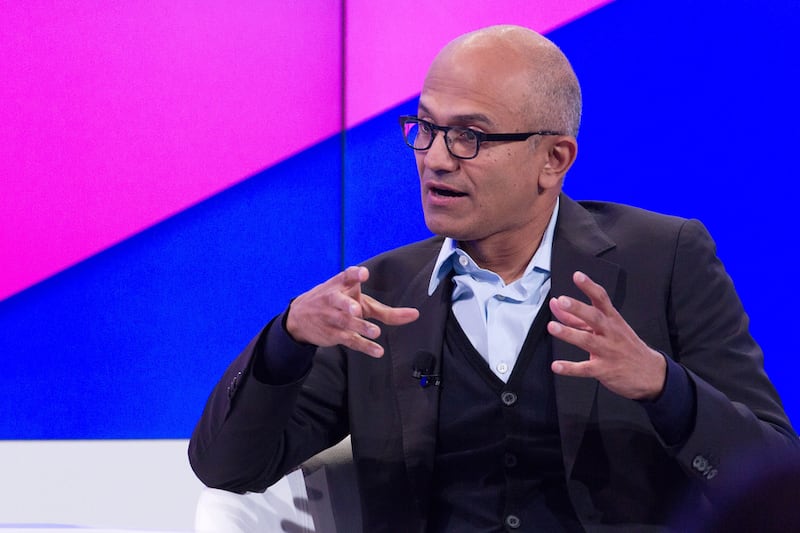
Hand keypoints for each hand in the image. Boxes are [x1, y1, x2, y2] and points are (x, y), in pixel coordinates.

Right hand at [285, 266, 419, 357]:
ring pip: (345, 323)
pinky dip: (364, 346)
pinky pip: (349, 340)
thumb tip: (414, 315)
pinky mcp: (333, 334)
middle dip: (347, 305)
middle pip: (340, 302)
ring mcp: (332, 318)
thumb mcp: (359, 302)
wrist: (300, 317)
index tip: (362, 273)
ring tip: (375, 332)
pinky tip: (377, 351)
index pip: (346, 276)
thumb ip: (386, 310)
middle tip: (356, 310)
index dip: (354, 275)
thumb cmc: (338, 304)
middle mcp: (334, 300)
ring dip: (359, 327)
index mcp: (340, 285)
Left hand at [548, 271, 665, 399]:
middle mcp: (610, 333)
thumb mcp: (606, 328)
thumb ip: (577, 317)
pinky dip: (570, 368)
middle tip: (562, 301)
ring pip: (587, 341)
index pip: (601, 299)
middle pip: (594, 317)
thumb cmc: (624, 346)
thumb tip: (555, 304)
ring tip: (553, 327)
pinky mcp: (604, 370)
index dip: (589, 287)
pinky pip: (585, 369)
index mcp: (612, 320)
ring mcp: (608, 351)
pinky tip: (556, 366)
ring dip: (569, 334)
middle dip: (578, 308)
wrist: (650, 373)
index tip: (578, 276)